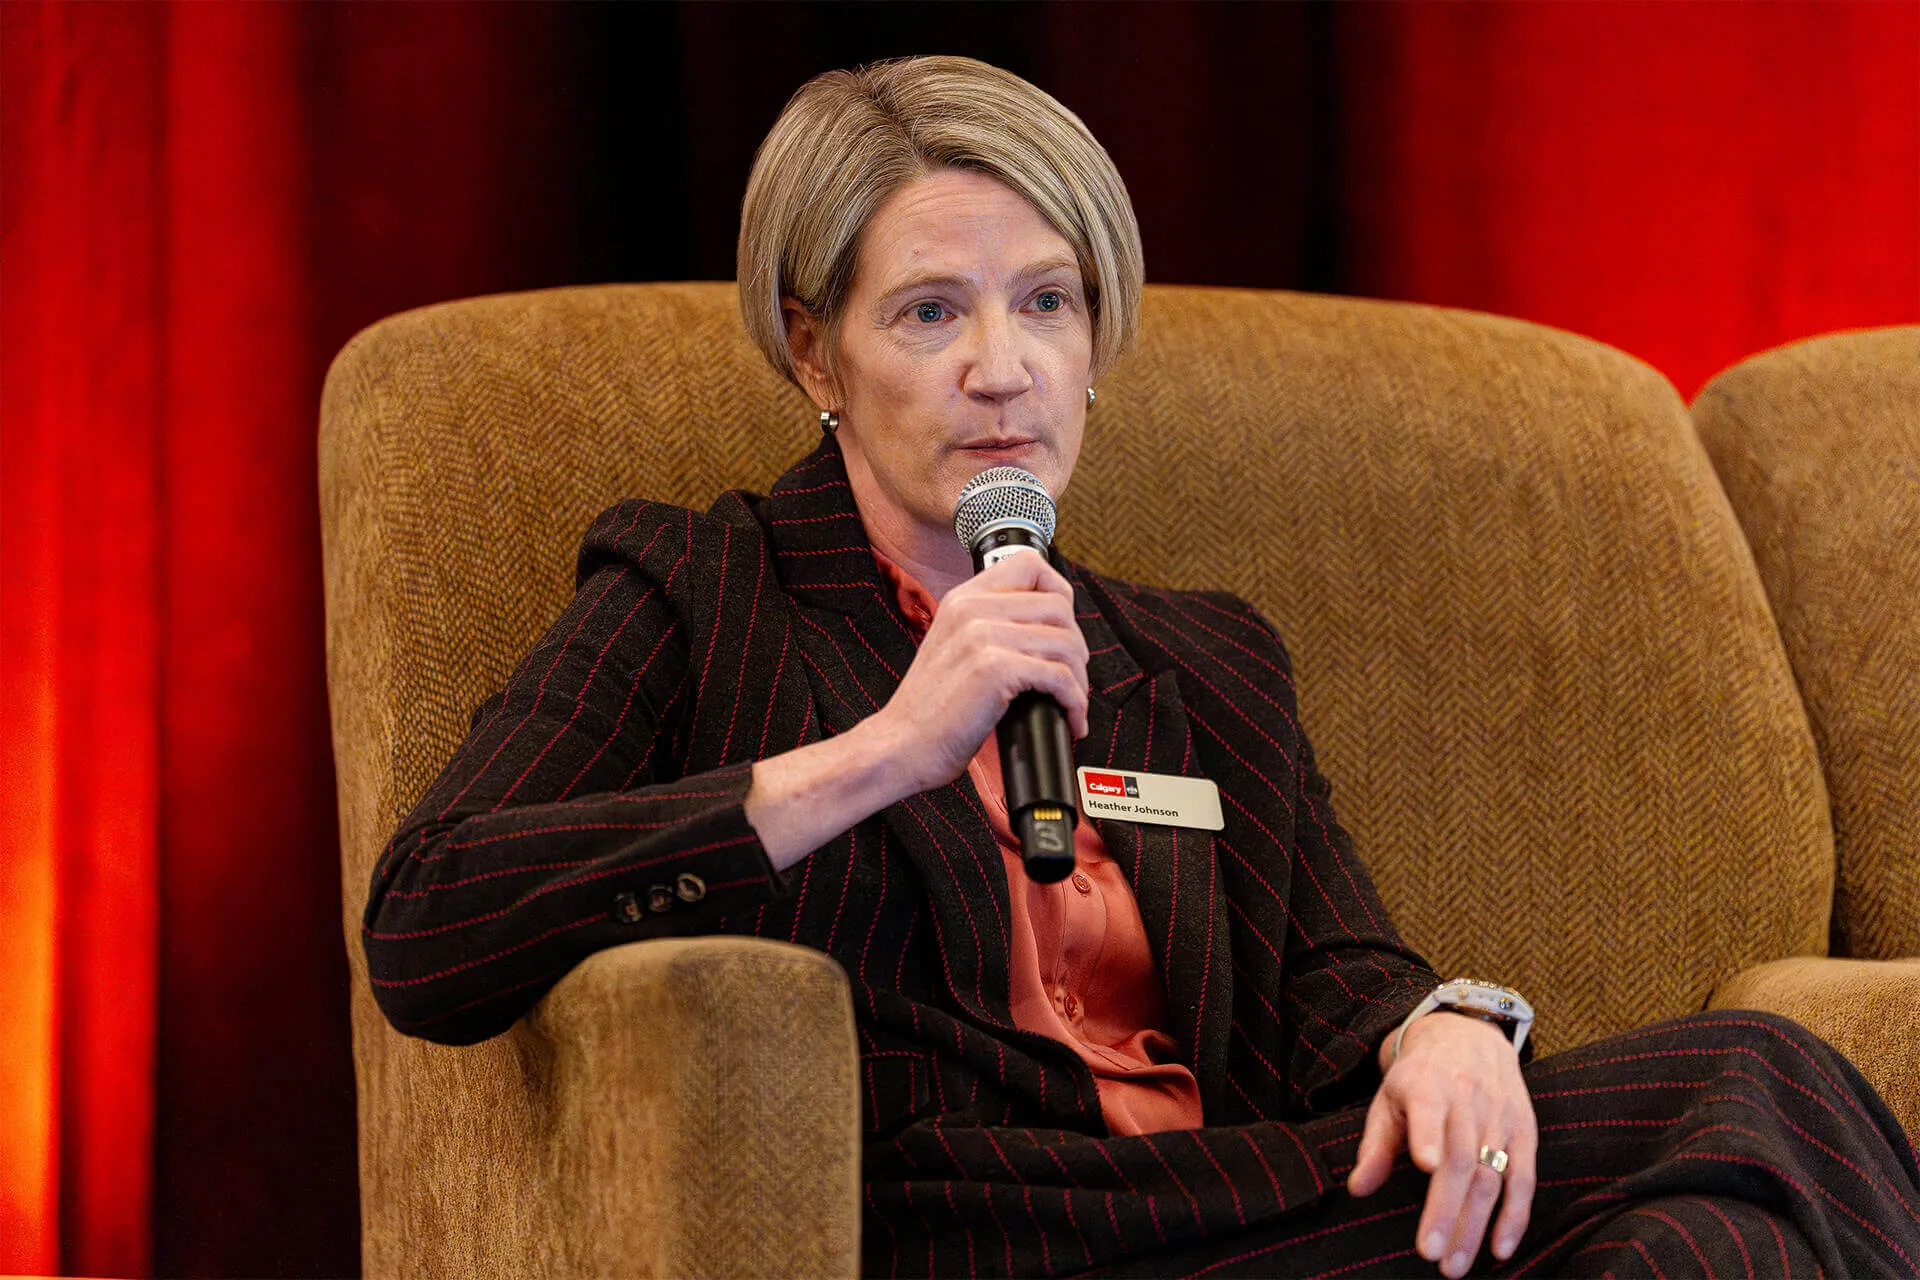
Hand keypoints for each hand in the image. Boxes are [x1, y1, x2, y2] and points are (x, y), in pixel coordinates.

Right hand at [869, 552, 1088, 794]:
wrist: (900, 745)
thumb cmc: (930, 710)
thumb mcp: (953, 648)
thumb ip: (988, 628)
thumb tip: (1046, 631)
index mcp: (963, 599)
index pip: (1030, 565)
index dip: (1059, 593)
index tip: (1063, 629)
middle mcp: (971, 609)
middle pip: (1059, 606)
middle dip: (1075, 647)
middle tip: (1070, 678)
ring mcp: (981, 636)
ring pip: (1065, 642)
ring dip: (1079, 679)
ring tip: (1071, 701)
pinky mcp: (993, 669)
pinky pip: (1060, 676)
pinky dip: (1074, 701)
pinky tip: (1070, 718)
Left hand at [1346, 1012, 1536, 1277]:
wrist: (1469, 1036)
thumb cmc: (1420, 1078)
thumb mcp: (1389, 1099)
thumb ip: (1376, 1145)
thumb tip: (1358, 1189)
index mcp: (1428, 1085)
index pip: (1430, 1111)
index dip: (1429, 1135)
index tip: (1426, 1165)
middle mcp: (1468, 1099)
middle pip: (1463, 1159)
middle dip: (1448, 1210)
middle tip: (1432, 1255)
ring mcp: (1501, 1116)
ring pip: (1493, 1175)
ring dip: (1477, 1225)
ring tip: (1457, 1265)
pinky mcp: (1525, 1131)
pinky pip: (1525, 1179)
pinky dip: (1515, 1217)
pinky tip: (1500, 1250)